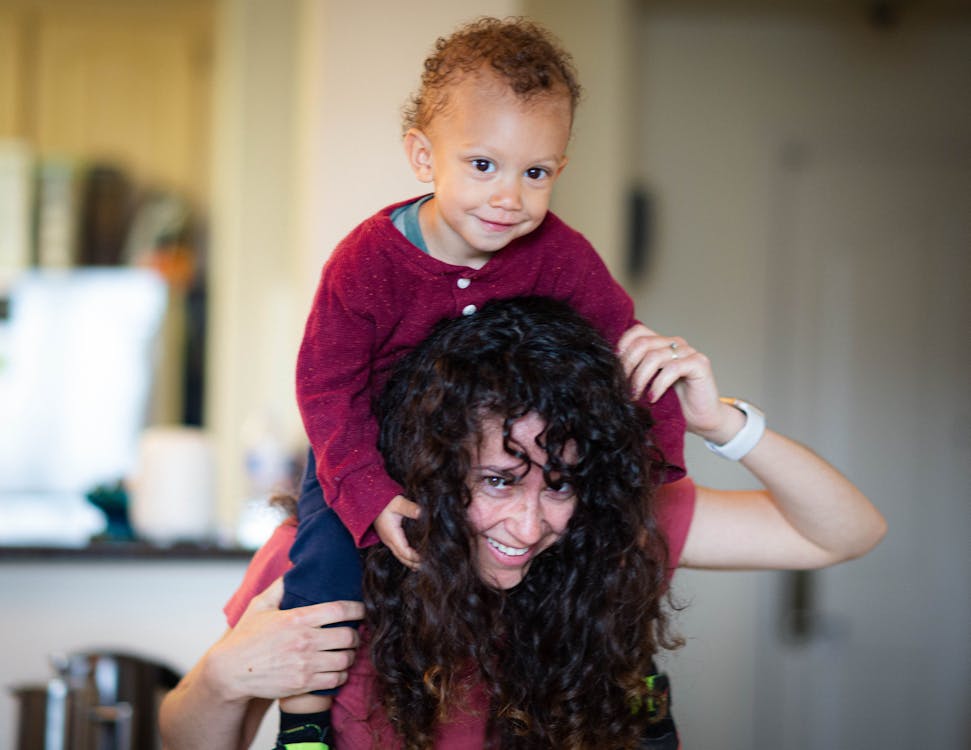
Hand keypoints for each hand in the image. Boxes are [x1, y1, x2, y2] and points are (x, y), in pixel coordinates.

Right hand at [207, 577, 362, 700]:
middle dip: (356, 635)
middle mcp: (305, 641)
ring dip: (349, 656)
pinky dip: (341, 675)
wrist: (230, 671)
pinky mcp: (303, 684)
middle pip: (349, 636)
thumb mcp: (260, 605)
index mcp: (298, 618)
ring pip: (345, 660)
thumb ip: (280, 587)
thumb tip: (294, 569)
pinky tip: (336, 670)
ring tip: (346, 652)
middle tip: (353, 635)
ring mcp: (305, 664)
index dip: (358, 609)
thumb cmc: (245, 637)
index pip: (340, 610)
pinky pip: (335, 680)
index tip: (362, 610)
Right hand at [373, 495, 420, 568]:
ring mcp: (387, 540)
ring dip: (410, 562)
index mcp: (392, 534)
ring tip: (421, 567)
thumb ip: (409, 508)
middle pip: (402, 557)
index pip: (405, 551)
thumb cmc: (383, 501)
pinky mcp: (388, 537)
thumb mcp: (398, 502)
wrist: (369, 500)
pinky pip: (398, 551)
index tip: (427, 559)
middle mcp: (389, 540)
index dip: (416, 557)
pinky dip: (406, 556)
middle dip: (414, 563)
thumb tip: (421, 513)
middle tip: (428, 567)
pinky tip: (412, 558)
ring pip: (399, 555)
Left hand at [616, 324, 741, 441]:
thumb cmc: (674, 404)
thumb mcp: (647, 386)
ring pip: (654, 356)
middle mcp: (674, 343)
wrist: (702, 419)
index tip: (614, 367)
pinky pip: (672, 368)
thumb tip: (609, 370)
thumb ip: (635, 372)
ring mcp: (688, 352)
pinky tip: (653, 397)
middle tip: (621, 387)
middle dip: (627, 366)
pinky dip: (658, 384)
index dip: (623, 346)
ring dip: (640, 378)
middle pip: (642, 344)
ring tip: (635, 395)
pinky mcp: (699, 364)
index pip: (638, 332)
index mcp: (661, 344)